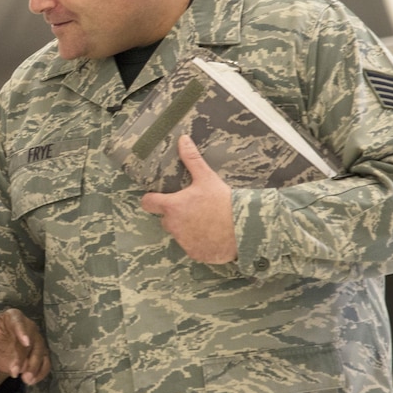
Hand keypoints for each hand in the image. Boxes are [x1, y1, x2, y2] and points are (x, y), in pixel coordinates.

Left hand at [0, 294, 50, 386]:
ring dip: (35, 368)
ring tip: (26, 380)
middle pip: (32, 342)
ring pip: (41, 353)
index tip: (25, 343)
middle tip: (16, 372)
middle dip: (26, 359)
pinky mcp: (41, 354)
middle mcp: (29, 327)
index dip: (23, 332)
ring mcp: (37, 341)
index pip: (20, 323)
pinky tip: (32, 381)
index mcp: (15, 317)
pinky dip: (41, 372)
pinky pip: (46, 363)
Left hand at [140, 135, 237, 263]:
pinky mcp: (195, 253)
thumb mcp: (207, 178)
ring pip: (179, 233)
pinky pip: (192, 247)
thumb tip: (182, 139)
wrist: (244, 228)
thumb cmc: (223, 202)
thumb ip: (191, 159)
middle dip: (175, 214)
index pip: (148, 203)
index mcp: (172, 207)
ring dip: (187, 228)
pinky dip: (199, 242)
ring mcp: (183, 242)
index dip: (152, 199)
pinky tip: (212, 235)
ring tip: (206, 221)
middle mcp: (173, 226)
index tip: (157, 197)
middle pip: (165, 219)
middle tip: (193, 208)